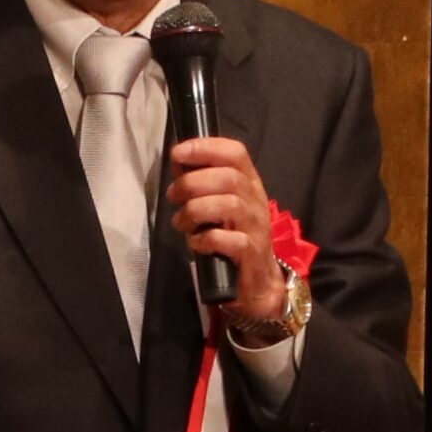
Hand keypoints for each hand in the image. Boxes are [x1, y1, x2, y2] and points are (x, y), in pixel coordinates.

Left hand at [167, 137, 288, 328]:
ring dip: (195, 211)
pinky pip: (231, 241)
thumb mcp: (220, 207)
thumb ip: (202, 185)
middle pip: (228, 177)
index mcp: (249, 184)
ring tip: (181, 223)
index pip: (235, 153)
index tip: (179, 153)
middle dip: (192, 183)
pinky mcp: (251, 254)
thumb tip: (179, 163)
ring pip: (229, 205)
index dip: (206, 147)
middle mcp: (256, 202)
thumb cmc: (234, 239)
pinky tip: (196, 243)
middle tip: (173, 196)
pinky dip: (206, 239)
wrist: (258, 283)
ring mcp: (256, 228)